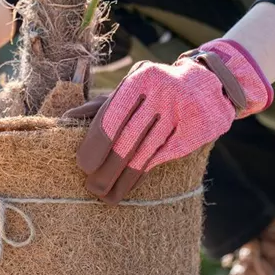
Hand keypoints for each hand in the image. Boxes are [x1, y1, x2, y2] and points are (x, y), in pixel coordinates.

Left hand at [65, 39, 272, 203]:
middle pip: (127, 139)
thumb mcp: (131, 86)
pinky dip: (142, 175)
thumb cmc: (156, 88)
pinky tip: (128, 187)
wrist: (208, 83)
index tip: (83, 165)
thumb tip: (66, 120)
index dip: (96, 144)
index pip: (112, 116)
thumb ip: (100, 104)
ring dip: (123, 179)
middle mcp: (161, 93)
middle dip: (107, 167)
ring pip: (145, 153)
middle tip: (92, 186)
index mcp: (140, 79)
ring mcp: (180, 113)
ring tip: (106, 195)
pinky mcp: (193, 132)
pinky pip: (162, 158)